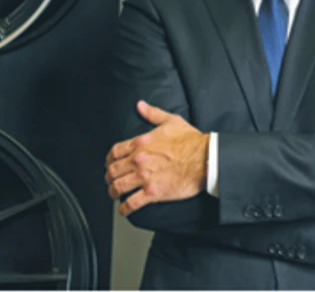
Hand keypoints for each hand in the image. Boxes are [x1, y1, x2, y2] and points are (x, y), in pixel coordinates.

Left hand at [104, 101, 209, 216]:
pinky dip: (125, 208)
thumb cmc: (191, 141)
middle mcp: (138, 160)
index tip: (110, 164)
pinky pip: (132, 203)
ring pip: (118, 187)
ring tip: (115, 195)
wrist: (205, 158)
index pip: (115, 152)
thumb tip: (140, 105)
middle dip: (109, 177)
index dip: (109, 160)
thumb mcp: (171, 120)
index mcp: (141, 143)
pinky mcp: (153, 192)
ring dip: (113, 192)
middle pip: (113, 171)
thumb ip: (153, 113)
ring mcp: (144, 177)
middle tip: (111, 181)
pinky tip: (124, 209)